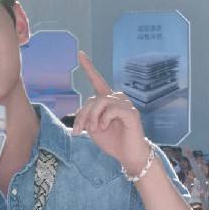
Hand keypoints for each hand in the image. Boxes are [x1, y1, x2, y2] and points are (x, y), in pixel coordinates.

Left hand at [69, 51, 149, 173]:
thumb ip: (86, 117)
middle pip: (92, 99)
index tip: (80, 54)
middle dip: (82, 115)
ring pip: (101, 102)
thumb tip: (81, 112)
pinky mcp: (131, 112)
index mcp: (107, 100)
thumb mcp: (93, 128)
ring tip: (94, 129)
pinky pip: (112, 109)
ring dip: (92, 117)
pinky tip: (105, 126)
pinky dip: (104, 118)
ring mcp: (125, 104)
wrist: (128, 155)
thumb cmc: (112, 141)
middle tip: (78, 131)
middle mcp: (117, 98)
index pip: (97, 81)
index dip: (89, 67)